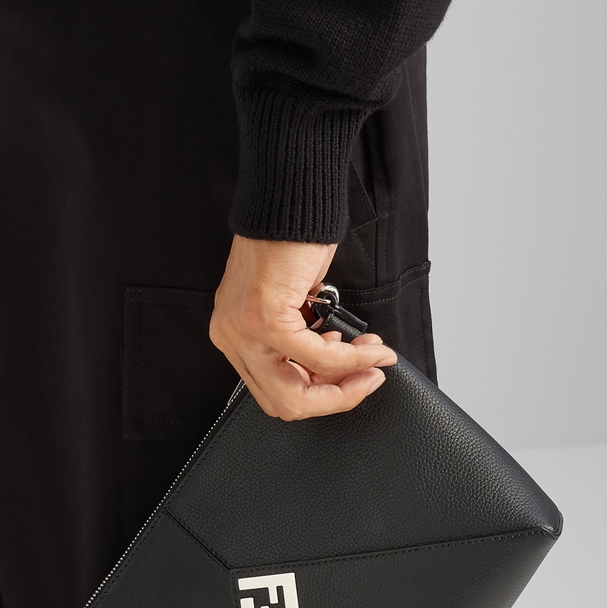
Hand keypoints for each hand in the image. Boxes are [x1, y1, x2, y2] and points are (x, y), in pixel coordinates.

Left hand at [209, 235, 396, 420]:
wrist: (289, 204)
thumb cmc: (291, 244)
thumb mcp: (294, 304)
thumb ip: (303, 341)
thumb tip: (335, 371)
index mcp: (234, 337)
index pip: (274, 393)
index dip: (320, 396)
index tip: (353, 381)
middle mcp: (232, 338)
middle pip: (285, 403)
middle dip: (337, 397)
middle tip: (368, 378)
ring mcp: (244, 332)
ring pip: (298, 391)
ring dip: (349, 378)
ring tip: (374, 358)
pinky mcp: (266, 320)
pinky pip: (318, 356)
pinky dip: (352, 357)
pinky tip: (370, 347)